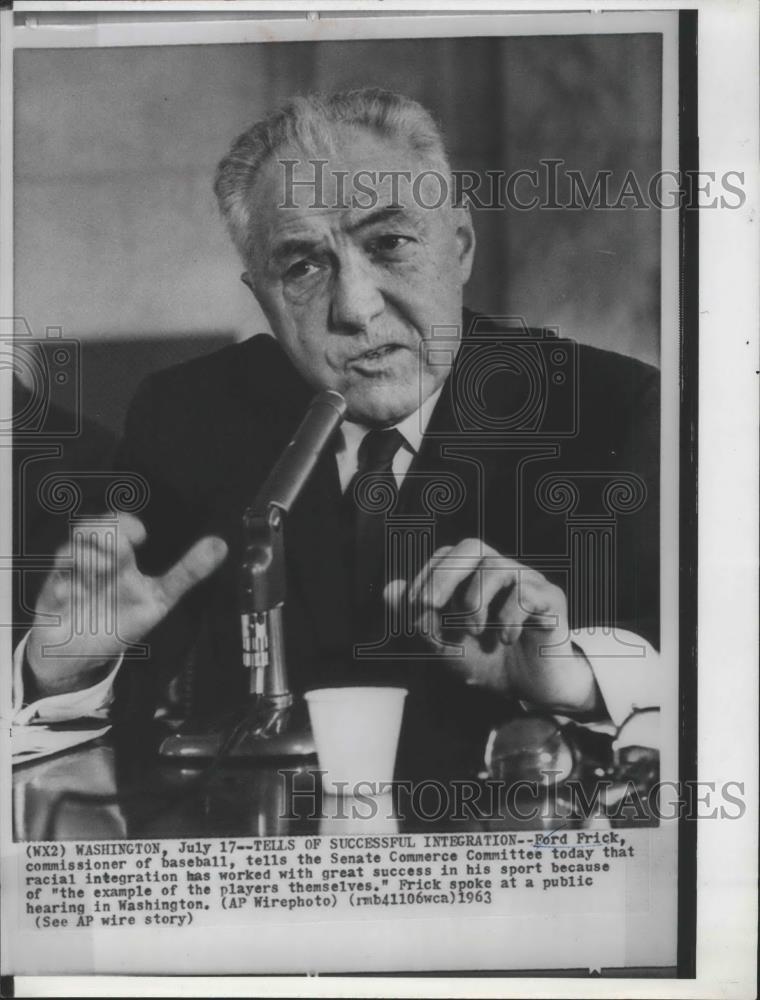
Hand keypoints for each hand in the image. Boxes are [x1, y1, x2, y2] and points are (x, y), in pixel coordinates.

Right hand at [26, 514, 227, 695]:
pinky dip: (62, 588)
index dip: (126, 523)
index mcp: (118, 558)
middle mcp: (92, 563)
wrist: (84, 656)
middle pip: (89, 529)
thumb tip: (220, 545)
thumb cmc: (119, 620)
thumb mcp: (158, 598)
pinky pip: (51, 589)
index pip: (117, 525)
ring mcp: (70, 580)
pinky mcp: (51, 603)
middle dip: (105, 532)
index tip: (142, 536)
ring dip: (85, 557)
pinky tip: (74, 593)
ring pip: (67, 552)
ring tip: (102, 570)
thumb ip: (186, 573)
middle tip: (122, 550)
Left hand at [386, 538, 598, 713]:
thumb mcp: (444, 645)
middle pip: (472, 547)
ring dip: (474, 603)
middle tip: (428, 605)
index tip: (414, 606)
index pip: (447, 555)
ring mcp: (528, 582)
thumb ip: (418, 618)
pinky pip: (526, 592)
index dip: (427, 575)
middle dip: (444, 574)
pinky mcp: (551, 600)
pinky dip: (508, 618)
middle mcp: (502, 571)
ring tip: (474, 632)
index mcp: (476, 576)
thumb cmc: (488, 662)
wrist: (530, 691)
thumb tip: (388, 589)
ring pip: (496, 567)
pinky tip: (505, 639)